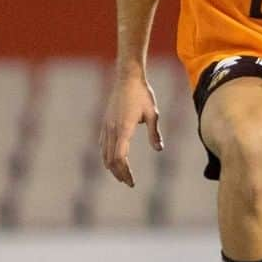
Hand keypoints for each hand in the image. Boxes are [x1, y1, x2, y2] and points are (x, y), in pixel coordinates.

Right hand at [99, 71, 162, 187]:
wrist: (127, 78)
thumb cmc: (142, 95)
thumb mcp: (153, 114)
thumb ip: (154, 133)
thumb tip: (159, 149)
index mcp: (123, 128)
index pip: (119, 157)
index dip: (124, 172)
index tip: (132, 182)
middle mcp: (112, 129)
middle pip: (110, 159)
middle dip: (119, 173)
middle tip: (129, 183)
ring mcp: (106, 126)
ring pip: (104, 153)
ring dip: (112, 166)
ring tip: (121, 176)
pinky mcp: (105, 123)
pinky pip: (102, 144)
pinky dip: (106, 156)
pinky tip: (112, 161)